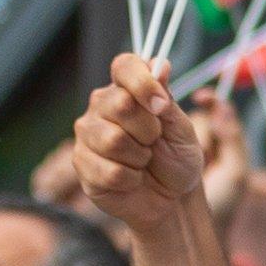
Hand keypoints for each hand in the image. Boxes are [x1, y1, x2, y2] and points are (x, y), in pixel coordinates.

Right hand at [62, 48, 203, 238]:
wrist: (173, 199)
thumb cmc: (177, 160)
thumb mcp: (183, 129)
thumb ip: (167, 99)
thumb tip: (159, 65)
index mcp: (127, 89)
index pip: (124, 66)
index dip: (143, 83)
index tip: (161, 106)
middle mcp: (102, 106)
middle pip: (120, 104)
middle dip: (149, 130)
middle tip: (154, 142)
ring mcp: (88, 134)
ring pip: (113, 140)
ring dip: (139, 158)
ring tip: (143, 162)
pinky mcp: (82, 164)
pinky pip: (108, 170)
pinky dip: (130, 179)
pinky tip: (132, 179)